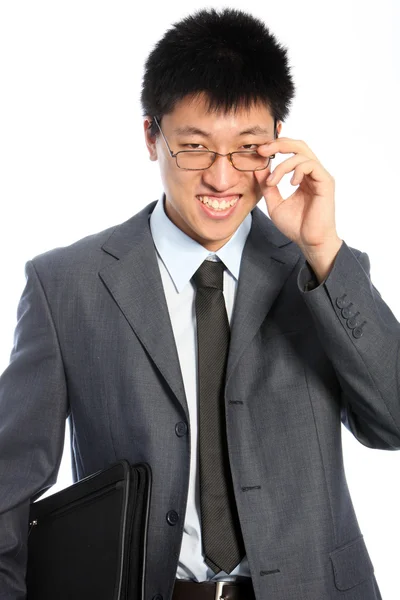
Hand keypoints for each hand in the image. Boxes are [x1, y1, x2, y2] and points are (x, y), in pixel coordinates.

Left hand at [254, 137, 339, 251]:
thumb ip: (267, 186)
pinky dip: (296, 170)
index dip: (275, 148)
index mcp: (301, 177)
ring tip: (272, 182)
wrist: (309, 241)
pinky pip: (310, 165)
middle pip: (298, 145)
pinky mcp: (326, 181)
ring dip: (282, 166)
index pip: (290, 152)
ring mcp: (320, 176)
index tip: (258, 152)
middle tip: (262, 150)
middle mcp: (312, 173)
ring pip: (302, 154)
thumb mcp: (274, 203)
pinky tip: (290, 184)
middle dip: (279, 144)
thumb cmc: (296, 226)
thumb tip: (257, 169)